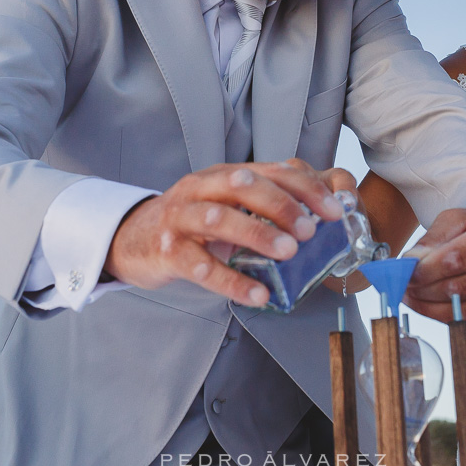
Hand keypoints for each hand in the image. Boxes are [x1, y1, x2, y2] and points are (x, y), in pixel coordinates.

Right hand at [104, 160, 346, 306]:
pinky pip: (201, 267)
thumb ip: (265, 206)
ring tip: (287, 253)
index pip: (270, 171)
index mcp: (223, 175)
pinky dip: (232, 281)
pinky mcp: (167, 250)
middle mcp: (201, 188)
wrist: (133, 238)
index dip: (304, 188)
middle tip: (308, 230)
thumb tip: (319, 216)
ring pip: (219, 218)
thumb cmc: (192, 223)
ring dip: (257, 234)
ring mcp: (181, 218)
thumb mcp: (227, 204)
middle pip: (242, 184)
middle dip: (280, 205)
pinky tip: (257, 294)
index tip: (332, 211)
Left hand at [402, 208, 465, 332]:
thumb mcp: (457, 221)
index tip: (406, 275)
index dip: (426, 271)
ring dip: (433, 310)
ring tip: (417, 300)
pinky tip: (440, 308)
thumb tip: (410, 263)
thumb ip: (432, 240)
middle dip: (424, 292)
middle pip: (459, 289)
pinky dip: (453, 320)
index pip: (456, 259)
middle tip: (406, 289)